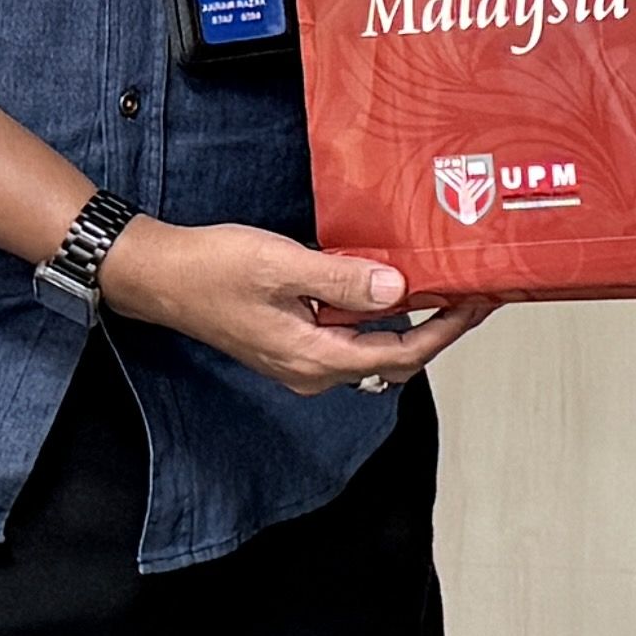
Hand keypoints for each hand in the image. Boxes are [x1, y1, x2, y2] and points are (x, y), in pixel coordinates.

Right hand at [102, 220, 495, 395]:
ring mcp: (302, 359)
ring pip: (372, 348)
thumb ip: (341, 280)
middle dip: (439, 329)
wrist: (158, 275)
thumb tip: (397, 288)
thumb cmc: (210, 269)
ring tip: (443, 287)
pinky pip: (349, 336)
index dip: (446, 331)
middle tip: (474, 294)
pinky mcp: (293, 341)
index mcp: (313, 358)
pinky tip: (389, 285)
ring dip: (410, 322)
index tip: (477, 303)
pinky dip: (378, 315)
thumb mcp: (281, 266)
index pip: (400, 354)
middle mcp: (312, 370)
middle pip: (393, 359)